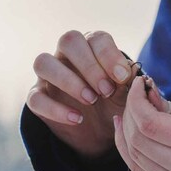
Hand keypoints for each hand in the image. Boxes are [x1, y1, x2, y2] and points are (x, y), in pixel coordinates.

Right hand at [26, 30, 136, 158]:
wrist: (98, 133)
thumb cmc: (113, 105)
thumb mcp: (127, 96)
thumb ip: (132, 84)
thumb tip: (135, 72)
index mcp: (91, 48)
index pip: (95, 38)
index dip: (108, 55)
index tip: (122, 78)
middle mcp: (66, 56)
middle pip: (68, 40)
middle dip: (89, 65)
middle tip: (106, 90)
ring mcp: (48, 76)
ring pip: (43, 62)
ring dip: (68, 80)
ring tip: (90, 100)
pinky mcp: (37, 98)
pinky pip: (35, 98)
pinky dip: (55, 109)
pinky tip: (77, 119)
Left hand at [113, 76, 170, 170]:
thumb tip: (145, 90)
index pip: (151, 124)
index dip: (137, 100)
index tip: (138, 84)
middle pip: (139, 139)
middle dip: (130, 112)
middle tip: (134, 95)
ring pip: (135, 155)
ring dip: (125, 130)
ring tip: (127, 110)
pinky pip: (138, 169)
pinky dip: (126, 148)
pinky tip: (124, 129)